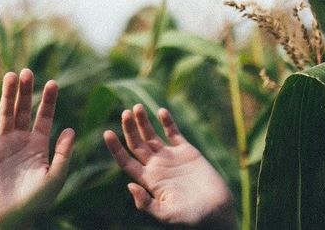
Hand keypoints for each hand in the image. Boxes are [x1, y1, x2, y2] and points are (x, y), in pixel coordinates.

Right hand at [0, 69, 74, 229]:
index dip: (48, 100)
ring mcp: (4, 144)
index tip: (52, 82)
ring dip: (7, 96)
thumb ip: (63, 154)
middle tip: (27, 71)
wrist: (14, 216)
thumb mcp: (55, 177)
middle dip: (26, 91)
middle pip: (23, 110)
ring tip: (10, 76)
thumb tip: (70, 129)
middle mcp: (21, 140)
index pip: (44, 116)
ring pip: (5, 115)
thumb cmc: (37, 201)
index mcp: (39, 144)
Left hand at [104, 104, 236, 228]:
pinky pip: (174, 133)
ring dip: (143, 122)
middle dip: (129, 128)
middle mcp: (156, 167)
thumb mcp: (166, 214)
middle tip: (125, 112)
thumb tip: (129, 186)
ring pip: (151, 136)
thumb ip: (146, 203)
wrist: (217, 212)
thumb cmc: (191, 218)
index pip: (126, 161)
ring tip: (136, 107)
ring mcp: (171, 158)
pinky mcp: (187, 152)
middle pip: (136, 144)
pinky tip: (161, 111)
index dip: (115, 148)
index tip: (107, 133)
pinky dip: (167, 122)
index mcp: (148, 181)